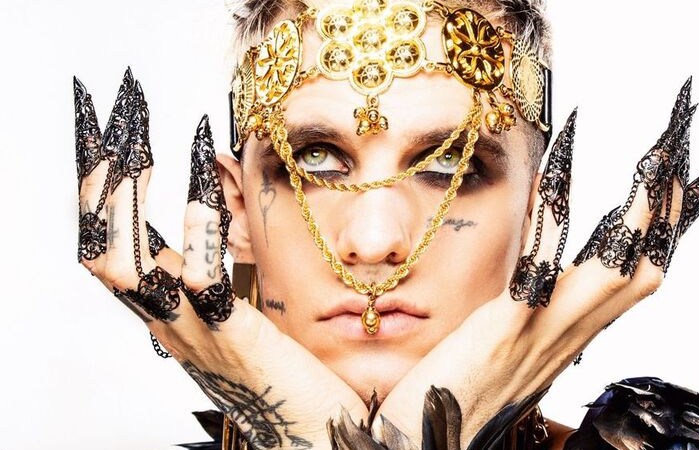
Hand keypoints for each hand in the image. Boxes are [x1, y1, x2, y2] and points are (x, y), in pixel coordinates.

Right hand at [75, 68, 367, 448]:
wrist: (310, 432)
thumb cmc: (281, 368)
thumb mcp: (237, 310)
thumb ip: (220, 265)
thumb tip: (216, 205)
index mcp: (171, 314)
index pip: (113, 252)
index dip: (103, 201)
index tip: (115, 147)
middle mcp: (170, 323)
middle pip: (104, 256)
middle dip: (101, 194)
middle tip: (115, 138)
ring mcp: (197, 333)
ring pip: (130, 272)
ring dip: (128, 210)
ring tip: (139, 157)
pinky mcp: (236, 340)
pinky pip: (201, 291)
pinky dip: (195, 244)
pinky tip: (203, 203)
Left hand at [364, 79, 698, 448]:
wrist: (426, 439)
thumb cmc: (458, 393)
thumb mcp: (506, 348)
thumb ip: (528, 312)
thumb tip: (537, 272)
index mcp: (565, 338)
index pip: (627, 284)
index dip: (657, 238)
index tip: (667, 189)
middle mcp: (564, 338)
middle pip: (641, 277)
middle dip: (665, 218)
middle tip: (671, 163)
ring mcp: (539, 335)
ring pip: (615, 278)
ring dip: (639, 220)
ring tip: (651, 167)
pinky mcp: (504, 333)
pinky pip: (539, 276)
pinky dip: (552, 227)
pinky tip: (552, 185)